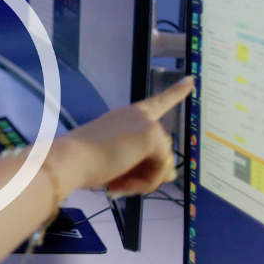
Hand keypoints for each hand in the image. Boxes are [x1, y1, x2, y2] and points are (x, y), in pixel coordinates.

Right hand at [51, 76, 192, 196]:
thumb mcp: (119, 165)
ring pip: (162, 163)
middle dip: (147, 173)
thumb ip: (146, 166)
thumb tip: (172, 174)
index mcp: (127, 117)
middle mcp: (140, 115)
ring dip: (144, 180)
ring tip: (118, 183)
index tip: (192, 79)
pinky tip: (124, 182)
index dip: (176, 93)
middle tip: (121, 183)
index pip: (158, 103)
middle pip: (161, 150)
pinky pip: (161, 169)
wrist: (71, 160)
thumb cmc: (85, 162)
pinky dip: (145, 182)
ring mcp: (148, 123)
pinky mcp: (152, 135)